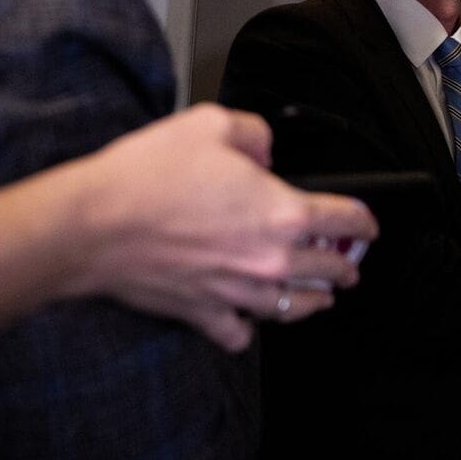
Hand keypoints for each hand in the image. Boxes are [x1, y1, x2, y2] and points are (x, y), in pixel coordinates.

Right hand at [64, 105, 378, 350]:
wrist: (92, 224)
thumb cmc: (147, 175)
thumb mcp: (209, 124)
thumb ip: (252, 133)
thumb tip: (264, 149)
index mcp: (284, 212)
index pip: (344, 221)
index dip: (364, 223)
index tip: (368, 227)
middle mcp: (270, 259)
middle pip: (327, 270)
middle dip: (345, 267)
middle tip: (349, 266)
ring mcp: (239, 292)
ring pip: (293, 307)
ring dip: (312, 302)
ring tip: (320, 298)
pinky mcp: (204, 312)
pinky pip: (239, 334)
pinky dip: (248, 330)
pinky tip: (249, 322)